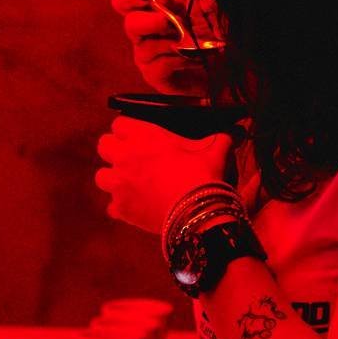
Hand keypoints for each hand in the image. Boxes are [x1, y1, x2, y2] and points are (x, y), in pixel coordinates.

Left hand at [95, 116, 233, 233]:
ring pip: (102, 176)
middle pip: (104, 145)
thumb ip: (220, 137)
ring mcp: (119, 184)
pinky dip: (122, 207)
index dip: (129, 130)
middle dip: (115, 150)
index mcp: (144, 135)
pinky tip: (137, 207)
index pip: (119, 124)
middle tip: (132, 159)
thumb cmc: (205, 175)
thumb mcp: (215, 149)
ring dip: (113, 178)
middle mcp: (125, 156)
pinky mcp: (121, 208)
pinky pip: (112, 206)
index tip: (138, 137)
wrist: (199, 214)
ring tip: (129, 184)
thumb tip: (235, 131)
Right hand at [111, 0, 219, 95]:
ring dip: (175, 43)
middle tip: (168, 23)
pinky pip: (161, 64)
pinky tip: (196, 59)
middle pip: (131, 24)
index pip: (123, 1)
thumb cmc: (204, 38)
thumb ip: (174, 2)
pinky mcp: (153, 75)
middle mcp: (141, 34)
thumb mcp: (193, 14)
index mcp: (148, 13)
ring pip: (147, 46)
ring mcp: (145, 56)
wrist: (218, 70)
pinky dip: (182, 59)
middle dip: (151, 22)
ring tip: (195, 45)